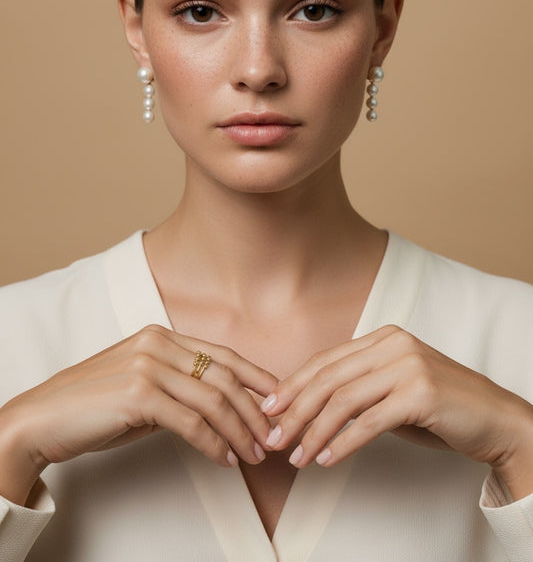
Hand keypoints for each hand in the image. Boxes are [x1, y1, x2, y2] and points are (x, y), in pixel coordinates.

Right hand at [0, 324, 276, 504]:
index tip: (279, 400)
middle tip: (274, 436)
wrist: (42, 419)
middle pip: (224, 377)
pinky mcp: (139, 394)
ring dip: (240, 431)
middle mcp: (158, 343)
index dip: (256, 377)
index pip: (222, 355)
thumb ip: (177, 389)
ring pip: (213, 400)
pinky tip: (225, 459)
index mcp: (161, 336)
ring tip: (255, 454)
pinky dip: (214, 444)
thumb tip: (219, 410)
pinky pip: (192, 422)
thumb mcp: (141, 388)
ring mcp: (149, 365)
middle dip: (255, 409)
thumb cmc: (92, 406)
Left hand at [261, 325, 532, 496]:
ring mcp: (407, 365)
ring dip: (315, 431)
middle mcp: (393, 344)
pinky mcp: (420, 393)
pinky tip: (327, 458)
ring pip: (344, 400)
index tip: (270, 408)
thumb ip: (360, 391)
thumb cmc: (442, 409)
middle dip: (296, 410)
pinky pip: (370, 421)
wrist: (496, 420)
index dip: (294, 384)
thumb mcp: (395, 391)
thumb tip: (311, 408)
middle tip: (274, 437)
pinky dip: (344, 442)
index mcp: (383, 338)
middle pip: (329, 378)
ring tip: (297, 456)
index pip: (326, 361)